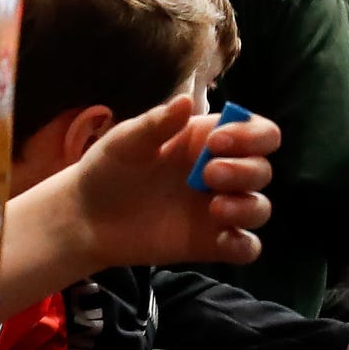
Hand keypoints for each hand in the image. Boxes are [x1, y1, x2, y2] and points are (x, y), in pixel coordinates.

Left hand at [58, 94, 278, 269]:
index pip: (257, 131)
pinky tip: (221, 240)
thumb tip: (187, 101)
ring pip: (260, 207)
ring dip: (248, 206)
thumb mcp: (127, 141)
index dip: (250, 134)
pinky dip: (243, 246)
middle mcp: (220, 174)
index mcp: (207, 141)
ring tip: (215, 208)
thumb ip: (157, 123)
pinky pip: (245, 248)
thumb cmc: (108, 169)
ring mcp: (217, 211)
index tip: (218, 142)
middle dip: (245, 170)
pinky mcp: (210, 244)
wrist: (86, 217)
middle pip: (262, 169)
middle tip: (208, 174)